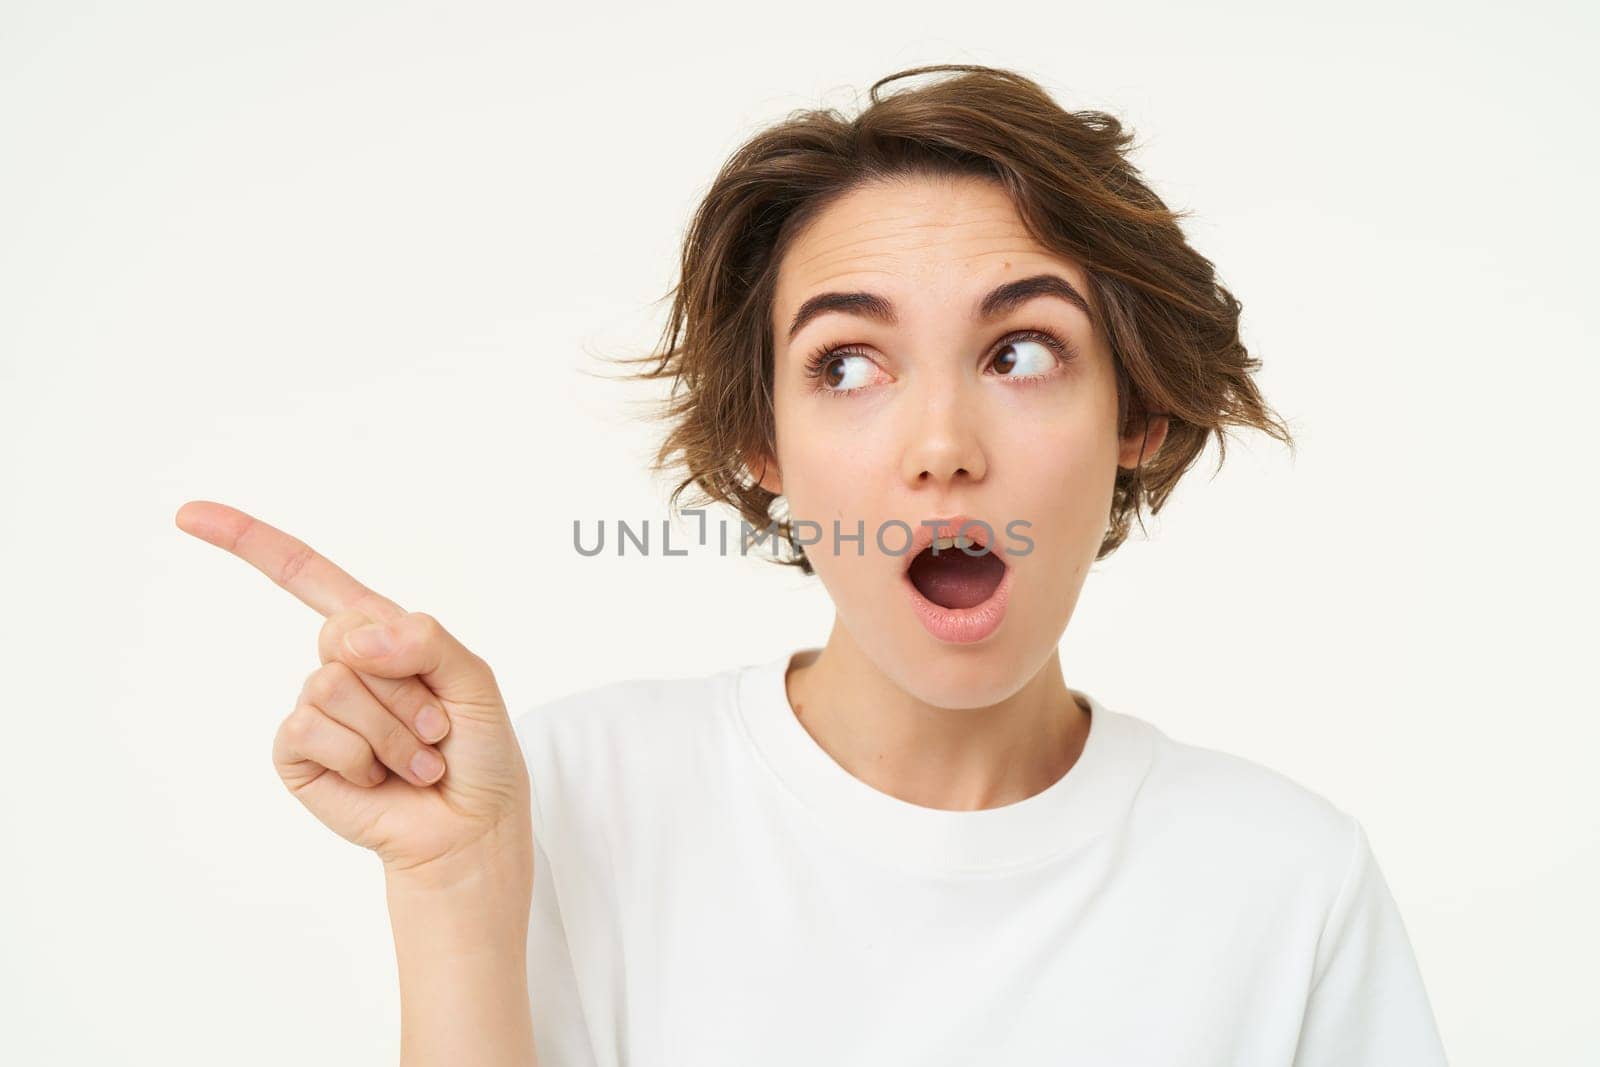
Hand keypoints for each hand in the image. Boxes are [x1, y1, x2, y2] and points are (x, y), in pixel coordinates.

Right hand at [175, 500, 531, 889]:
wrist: (470, 824)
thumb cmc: (477, 750)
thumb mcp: (473, 679)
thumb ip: (426, 640)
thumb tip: (353, 640)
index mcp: (380, 633)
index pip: (308, 576)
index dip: (251, 542)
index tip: (188, 515)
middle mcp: (341, 665)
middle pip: (343, 633)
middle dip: (403, 684)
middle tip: (434, 725)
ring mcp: (315, 710)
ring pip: (333, 684)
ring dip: (392, 730)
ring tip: (415, 757)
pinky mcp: (297, 754)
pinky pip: (311, 729)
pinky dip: (361, 756)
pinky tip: (378, 778)